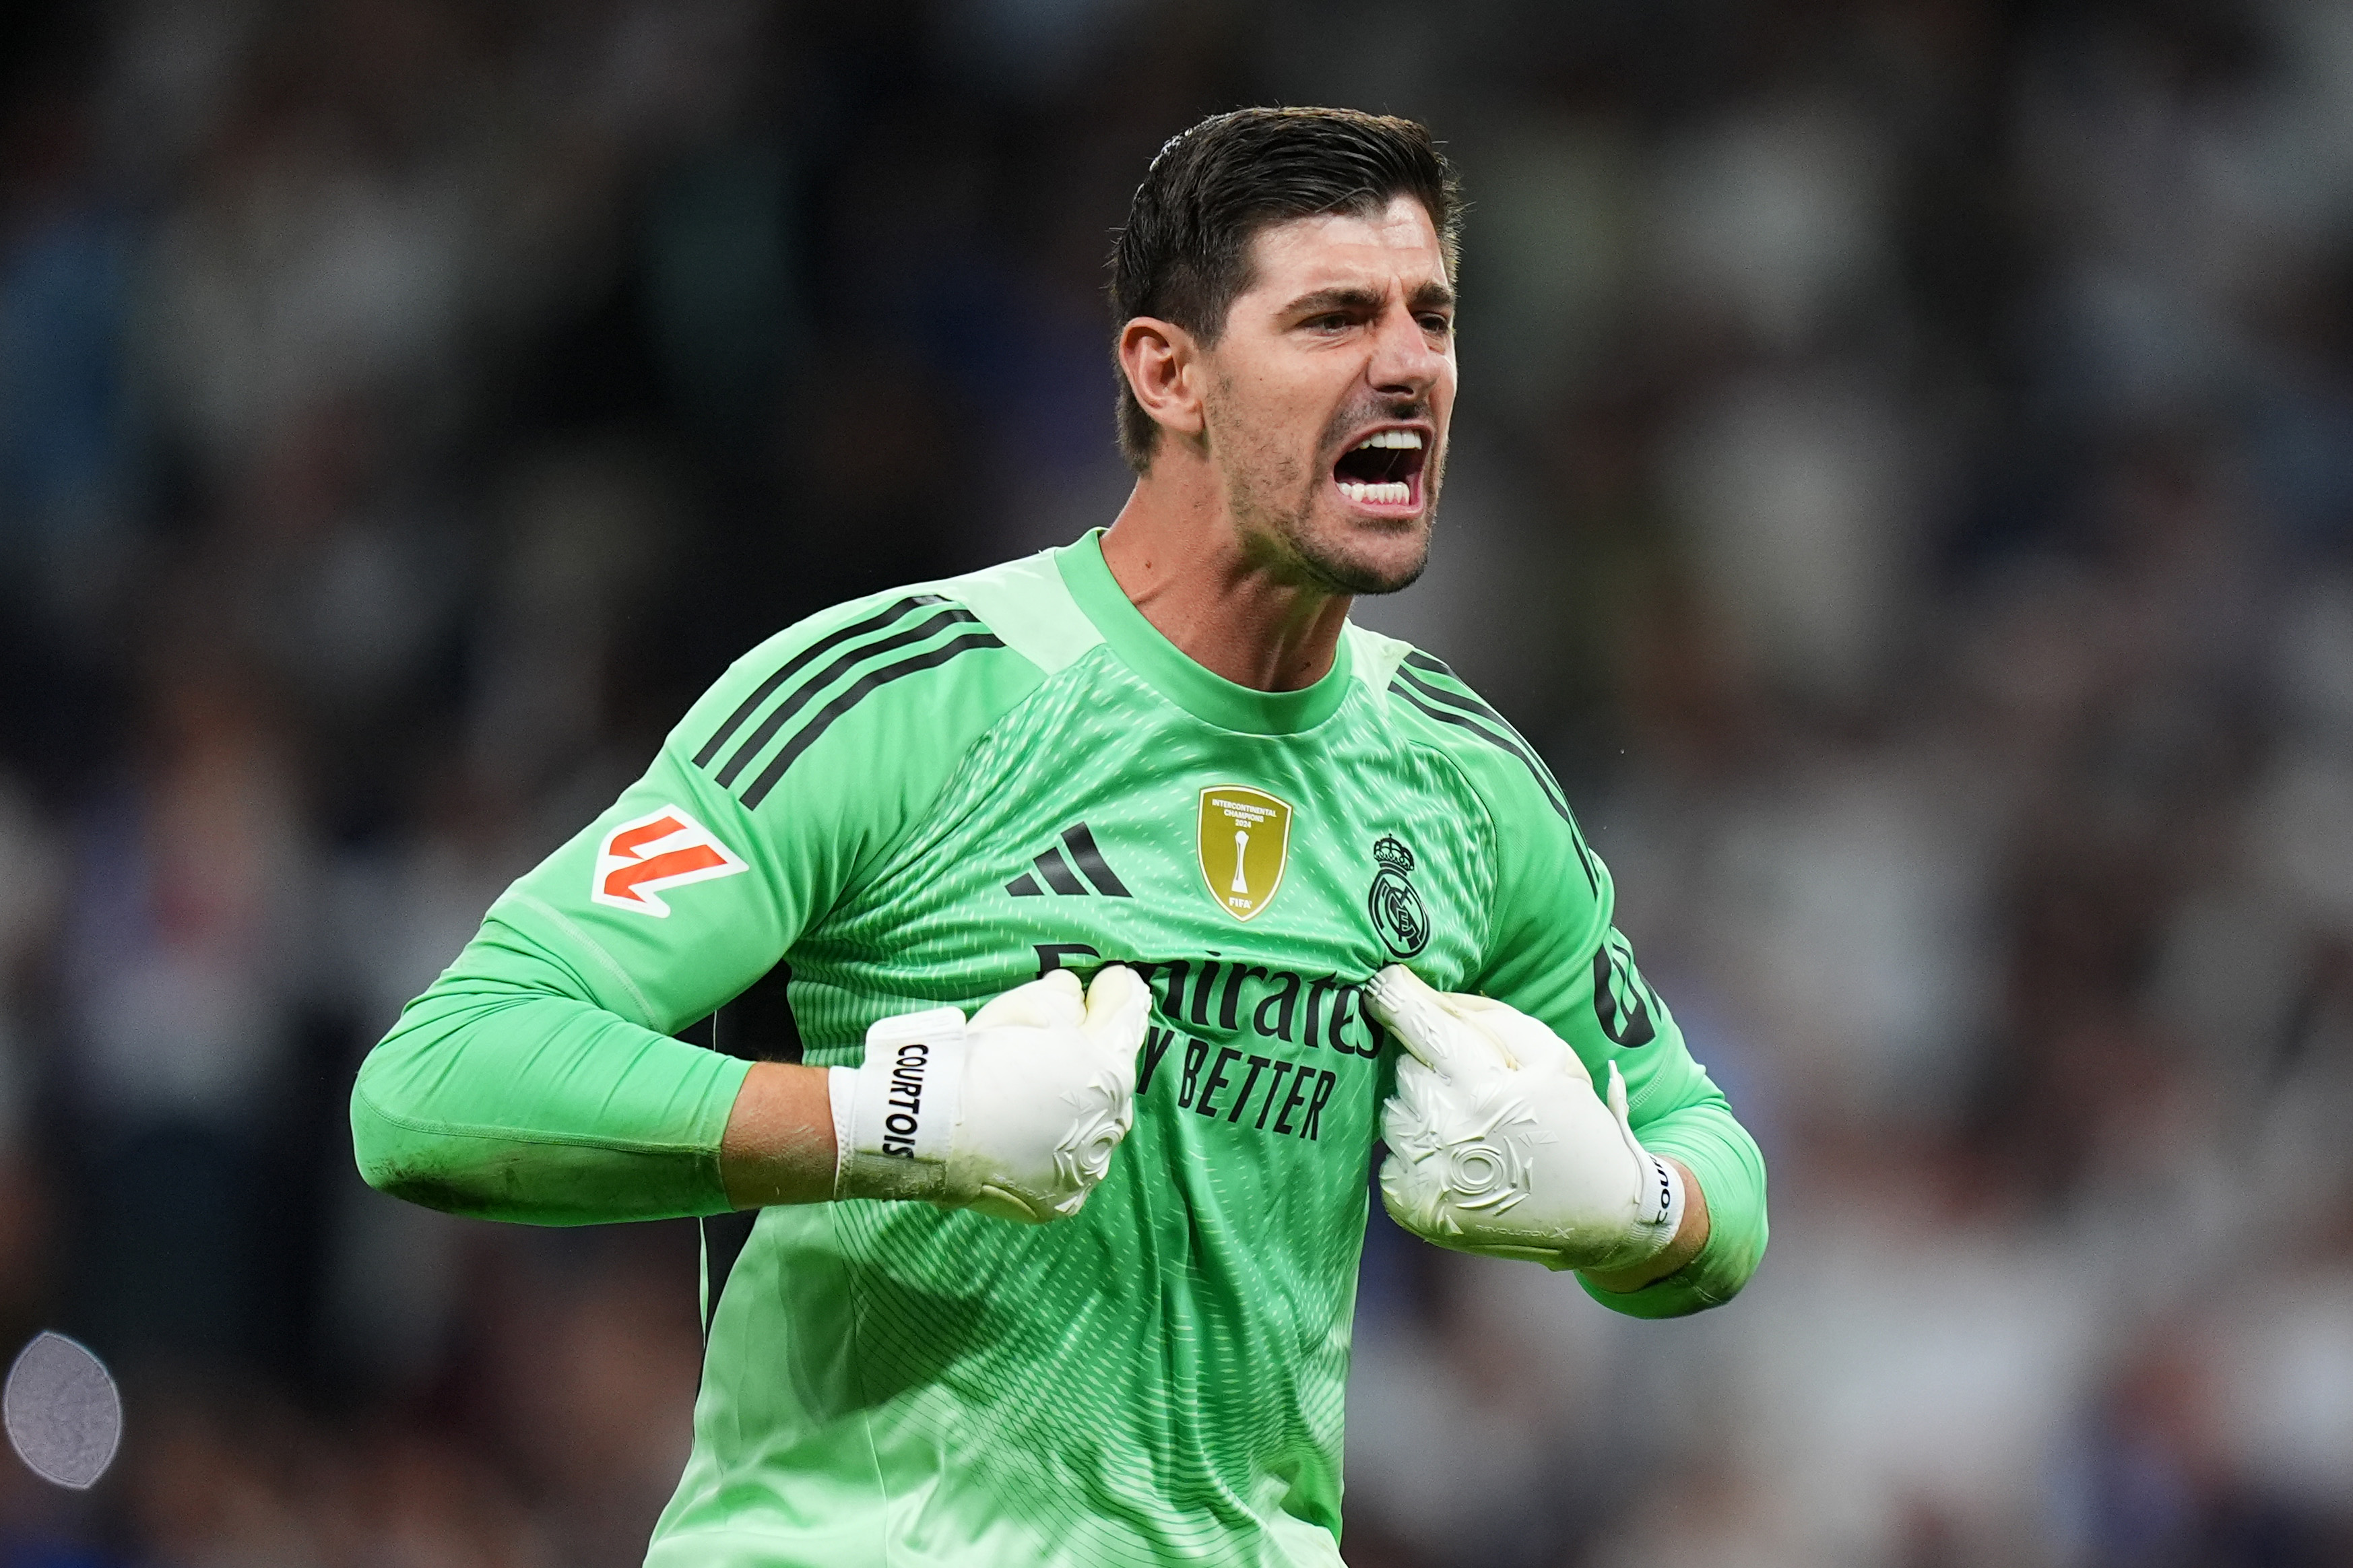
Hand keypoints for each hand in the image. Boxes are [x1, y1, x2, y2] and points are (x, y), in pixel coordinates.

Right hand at [830, 965, 1149, 1221]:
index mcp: (1113, 1071)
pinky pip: (1069, 1165)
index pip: (1129, 1017)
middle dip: (1093, 1055)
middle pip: (1112, 1076)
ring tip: (1035, 1095)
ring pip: (1094, 1124)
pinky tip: (1027, 1136)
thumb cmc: (983, 1058)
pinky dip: (1055, 1147)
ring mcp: (1090, 1169)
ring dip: (1077, 1106)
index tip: (1107, 983)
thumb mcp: (1028, 1005)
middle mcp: (1114, 1124)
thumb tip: (1080, 995)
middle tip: (1058, 1042)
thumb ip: (1067, 996)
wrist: (932, 1127)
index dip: (1116, 993)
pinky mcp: (1063, 1201)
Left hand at [1366, 965, 1681, 1272]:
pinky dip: (1414, 1153)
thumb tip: (1421, 993)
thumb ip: (1484, 1017)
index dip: (1394, 995)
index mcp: (1482, 1089)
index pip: (1414, 1023)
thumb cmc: (1573, 1120)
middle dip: (1429, 1065)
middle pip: (1402, 1067)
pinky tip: (1457, 1161)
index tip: (1385, 981)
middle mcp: (1444, 1135)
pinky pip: (1388, 1157)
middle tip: (1472, 1085)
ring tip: (1469, 1126)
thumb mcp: (1548, 1053)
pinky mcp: (1411, 1210)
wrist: (1599, 1212)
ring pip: (1392, 1111)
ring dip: (1420, 1109)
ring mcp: (1425, 1179)